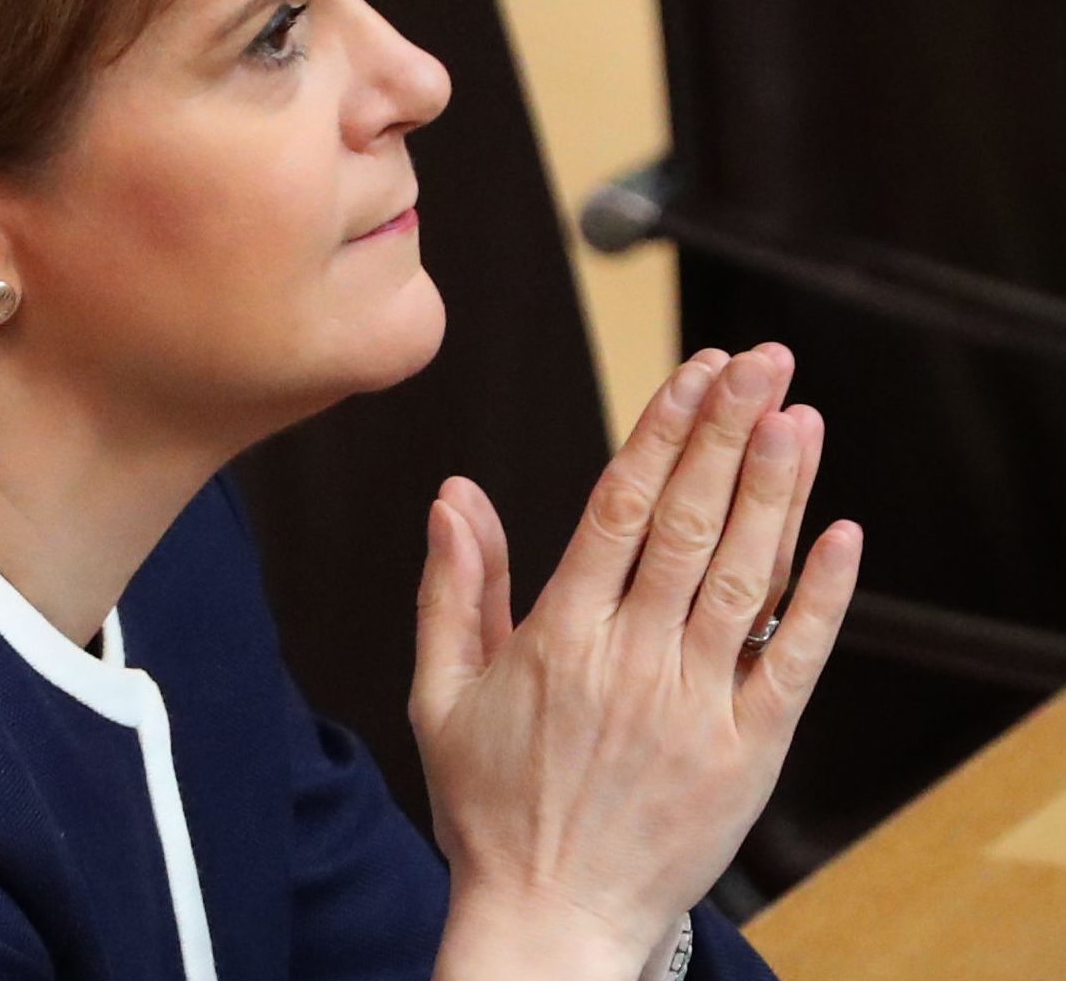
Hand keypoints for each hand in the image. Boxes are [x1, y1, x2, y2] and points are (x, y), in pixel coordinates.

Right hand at [412, 345, 861, 971]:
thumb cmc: (488, 807)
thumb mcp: (439, 695)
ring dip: (774, 492)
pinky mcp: (746, 753)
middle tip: (761, 362)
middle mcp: (631, 661)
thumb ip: (451, 588)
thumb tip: (453, 494)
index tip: (694, 370)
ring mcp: (694, 707)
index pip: (618, 507)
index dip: (662, 431)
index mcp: (557, 638)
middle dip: (726, 433)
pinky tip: (842, 535)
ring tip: (797, 416)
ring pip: (743, 578)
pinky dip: (822, 598)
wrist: (550, 921)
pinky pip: (792, 662)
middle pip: (687, 524)